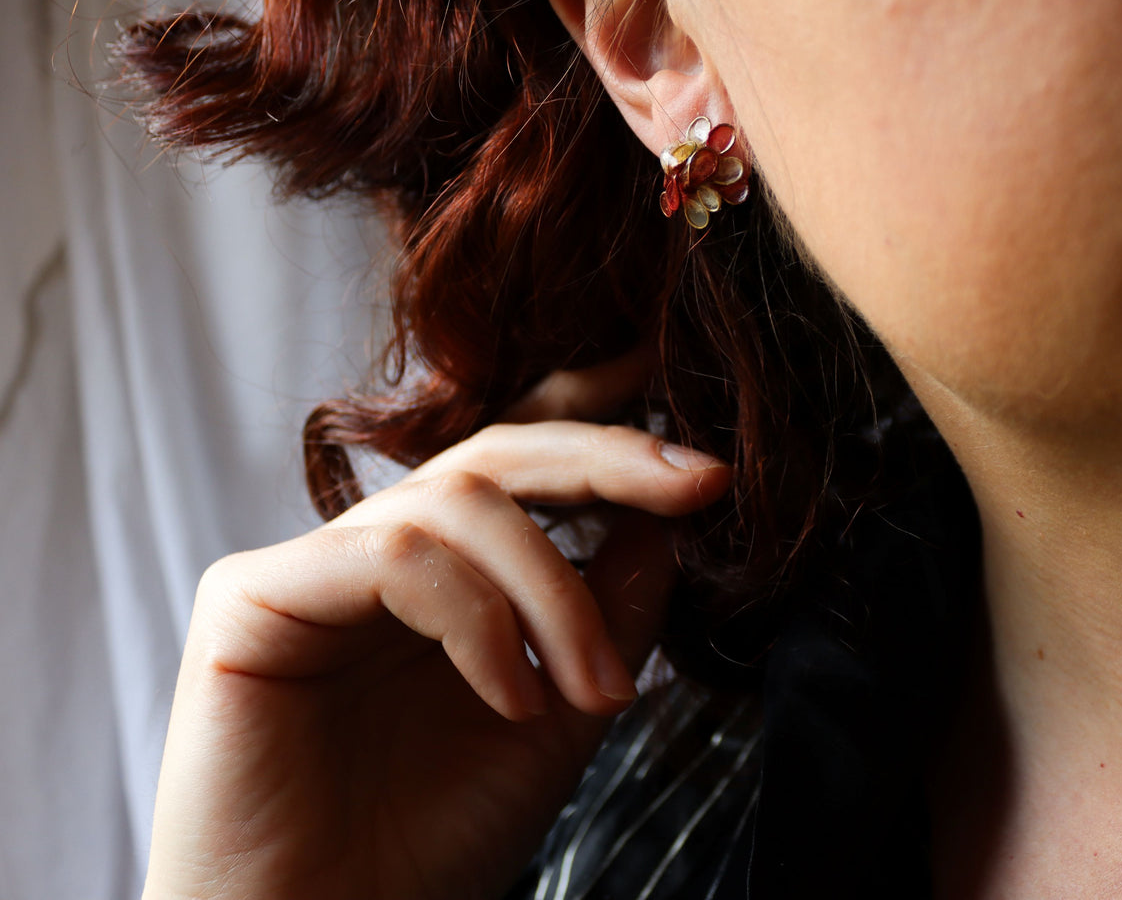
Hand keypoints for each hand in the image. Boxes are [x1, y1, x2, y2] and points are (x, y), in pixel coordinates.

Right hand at [142, 383, 728, 899]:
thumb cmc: (432, 842)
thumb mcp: (562, 713)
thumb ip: (608, 613)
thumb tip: (664, 521)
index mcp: (438, 575)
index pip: (522, 468)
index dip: (605, 439)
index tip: (710, 468)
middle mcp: (371, 554)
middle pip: (495, 454)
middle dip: (606, 460)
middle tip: (695, 490)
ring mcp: (310, 569)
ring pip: (459, 500)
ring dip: (554, 592)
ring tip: (593, 690)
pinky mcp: (251, 598)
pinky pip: (392, 557)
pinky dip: (476, 620)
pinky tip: (510, 700)